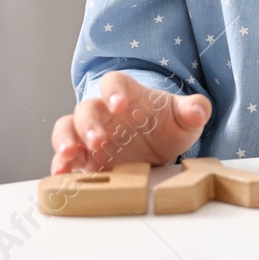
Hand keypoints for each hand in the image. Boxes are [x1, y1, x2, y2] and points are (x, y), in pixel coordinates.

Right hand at [49, 70, 212, 173]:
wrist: (157, 148)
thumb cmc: (167, 125)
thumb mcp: (184, 118)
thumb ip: (193, 110)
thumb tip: (198, 111)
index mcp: (127, 95)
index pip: (114, 82)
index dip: (114, 91)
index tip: (120, 104)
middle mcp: (104, 112)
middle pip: (86, 109)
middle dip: (88, 124)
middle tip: (97, 141)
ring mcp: (90, 134)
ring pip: (67, 128)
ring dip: (65, 140)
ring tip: (68, 155)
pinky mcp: (84, 158)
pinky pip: (65, 158)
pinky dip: (60, 165)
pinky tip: (61, 176)